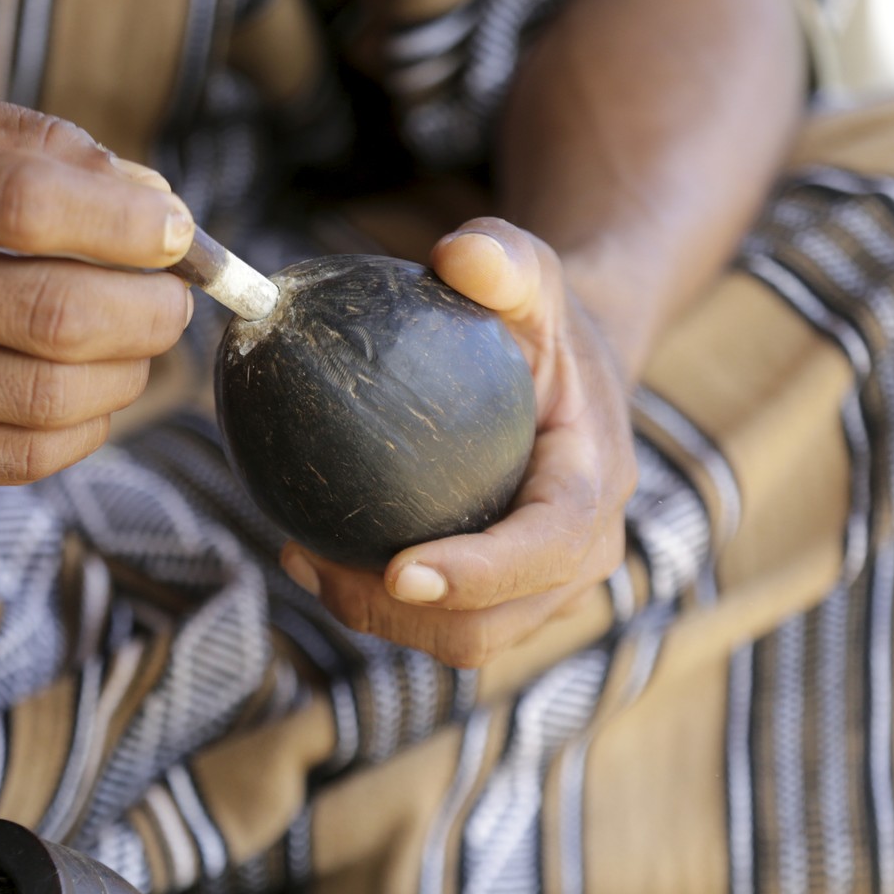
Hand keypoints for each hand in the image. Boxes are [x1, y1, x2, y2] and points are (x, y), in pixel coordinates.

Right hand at [0, 83, 194, 485]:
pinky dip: (89, 426)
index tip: (174, 231)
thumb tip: (155, 202)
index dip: (130, 222)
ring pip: (53, 397)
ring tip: (136, 343)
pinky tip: (92, 392)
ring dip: (131, 371)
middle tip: (172, 298)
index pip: (32, 205)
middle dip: (152, 308)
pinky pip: (24, 456)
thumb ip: (40, 143)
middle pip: (57, 314)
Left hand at [279, 218, 636, 668]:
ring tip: (302, 557)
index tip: (399, 571)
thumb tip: (459, 253)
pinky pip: (435, 624)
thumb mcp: (529, 277)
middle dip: (404, 616)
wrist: (564, 371)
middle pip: (493, 625)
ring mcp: (541, 588)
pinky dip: (371, 602)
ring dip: (376, 616)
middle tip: (316, 562)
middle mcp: (579, 556)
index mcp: (590, 488)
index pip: (546, 549)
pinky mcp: (500, 597)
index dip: (478, 576)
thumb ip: (503, 256)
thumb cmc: (536, 321)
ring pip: (459, 640)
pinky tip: (307, 551)